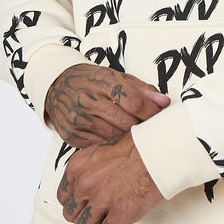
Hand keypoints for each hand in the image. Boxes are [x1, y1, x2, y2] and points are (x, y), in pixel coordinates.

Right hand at [45, 63, 168, 146]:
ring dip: (127, 138)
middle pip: (126, 122)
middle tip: (149, 129)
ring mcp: (79, 119)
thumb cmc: (93, 81)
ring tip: (134, 134)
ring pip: (113, 136)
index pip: (134, 101)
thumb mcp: (118, 77)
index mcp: (104, 81)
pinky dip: (110, 145)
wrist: (58, 85)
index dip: (152, 112)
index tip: (160, 117)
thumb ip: (143, 90)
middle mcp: (89, 100)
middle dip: (141, 127)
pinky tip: (116, 140)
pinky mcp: (72, 135)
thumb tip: (165, 103)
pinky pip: (99, 146)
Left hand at [57, 132, 162, 223]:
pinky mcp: (120, 215)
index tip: (82, 203)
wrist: (157, 152)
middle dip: (83, 215)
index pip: (63, 196)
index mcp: (78, 167)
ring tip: (106, 219)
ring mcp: (102, 201)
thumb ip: (89, 168)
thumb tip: (86, 181)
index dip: (75, 202)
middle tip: (95, 212)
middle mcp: (85, 185)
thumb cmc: (136, 147)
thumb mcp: (101, 150)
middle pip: (71, 214)